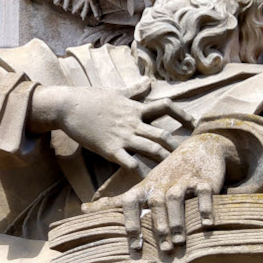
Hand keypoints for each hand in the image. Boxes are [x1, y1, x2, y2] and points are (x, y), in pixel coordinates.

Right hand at [31, 79, 193, 169]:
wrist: (68, 106)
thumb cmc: (90, 98)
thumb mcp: (116, 92)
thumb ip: (134, 90)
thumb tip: (148, 81)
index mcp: (135, 108)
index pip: (166, 106)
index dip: (183, 114)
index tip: (194, 123)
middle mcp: (133, 122)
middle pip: (163, 134)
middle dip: (178, 146)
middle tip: (190, 156)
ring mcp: (122, 136)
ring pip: (152, 149)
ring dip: (165, 160)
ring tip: (176, 171)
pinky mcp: (110, 149)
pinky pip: (130, 163)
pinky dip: (141, 173)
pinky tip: (149, 182)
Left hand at [83, 133, 237, 252]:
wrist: (199, 147)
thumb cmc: (166, 174)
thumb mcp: (142, 185)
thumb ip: (116, 201)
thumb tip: (82, 209)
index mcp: (146, 186)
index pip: (131, 201)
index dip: (131, 221)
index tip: (134, 244)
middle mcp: (162, 183)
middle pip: (156, 202)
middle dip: (158, 225)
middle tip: (162, 249)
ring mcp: (184, 180)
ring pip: (177, 198)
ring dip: (177, 220)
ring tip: (179, 241)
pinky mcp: (204, 180)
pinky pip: (204, 192)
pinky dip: (205, 207)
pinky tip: (207, 223)